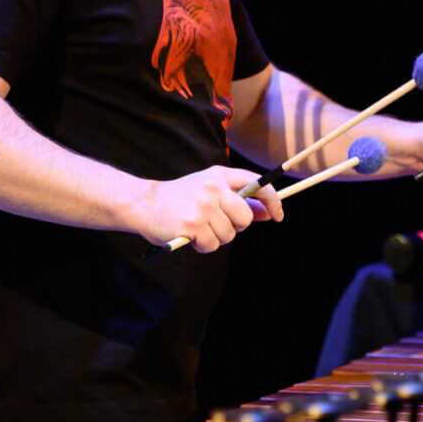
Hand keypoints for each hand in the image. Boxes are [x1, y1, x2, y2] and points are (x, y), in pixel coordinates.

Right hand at [135, 165, 284, 251]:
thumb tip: (268, 212)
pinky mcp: (192, 224)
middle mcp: (212, 187)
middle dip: (234, 227)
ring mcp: (202, 206)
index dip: (272, 200)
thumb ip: (239, 200)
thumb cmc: (180, 199)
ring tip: (197, 228)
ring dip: (215, 238)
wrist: (144, 203)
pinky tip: (189, 236)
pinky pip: (211, 245)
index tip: (278, 215)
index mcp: (219, 175)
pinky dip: (202, 246)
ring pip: (228, 235)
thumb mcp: (210, 192)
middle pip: (244, 218)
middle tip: (215, 224)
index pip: (256, 183)